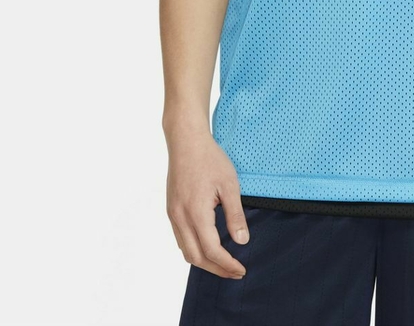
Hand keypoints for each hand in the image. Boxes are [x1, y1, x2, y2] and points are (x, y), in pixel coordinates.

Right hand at [165, 124, 250, 279]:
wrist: (186, 141)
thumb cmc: (209, 159)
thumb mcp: (229, 184)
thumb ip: (235, 215)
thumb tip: (242, 241)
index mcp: (196, 213)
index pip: (212, 250)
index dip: (227, 264)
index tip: (241, 270)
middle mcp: (180, 218)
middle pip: (196, 257)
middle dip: (216, 269)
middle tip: (234, 272)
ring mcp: (173, 214)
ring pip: (186, 250)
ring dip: (204, 261)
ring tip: (223, 262)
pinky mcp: (171, 209)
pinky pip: (180, 238)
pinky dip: (194, 249)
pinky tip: (207, 245)